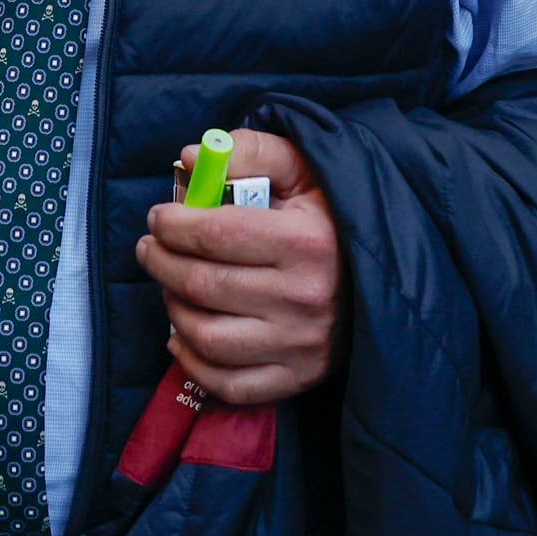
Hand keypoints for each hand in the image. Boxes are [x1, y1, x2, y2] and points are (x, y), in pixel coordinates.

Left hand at [132, 128, 340, 405]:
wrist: (385, 278)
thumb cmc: (331, 218)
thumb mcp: (305, 170)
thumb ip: (253, 152)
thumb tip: (190, 159)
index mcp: (307, 242)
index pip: (217, 234)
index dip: (174, 224)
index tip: (159, 217)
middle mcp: (304, 299)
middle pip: (203, 284)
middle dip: (162, 262)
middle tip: (151, 248)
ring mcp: (300, 345)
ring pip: (207, 336)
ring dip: (174, 308)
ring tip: (171, 286)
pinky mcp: (297, 378)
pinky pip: (226, 383)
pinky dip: (192, 361)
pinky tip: (182, 334)